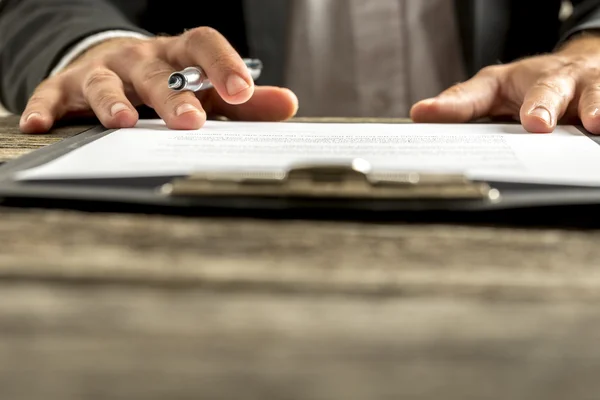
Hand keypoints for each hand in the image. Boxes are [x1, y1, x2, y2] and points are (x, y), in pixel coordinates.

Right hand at [19, 28, 297, 133]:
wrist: (118, 66)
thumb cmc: (170, 82)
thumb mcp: (207, 88)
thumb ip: (245, 101)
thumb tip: (288, 104)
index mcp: (180, 56)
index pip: (203, 44)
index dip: (223, 64)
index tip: (243, 90)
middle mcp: (142, 59)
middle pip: (157, 73)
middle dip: (172, 97)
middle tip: (190, 121)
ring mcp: (104, 69)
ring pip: (105, 81)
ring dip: (111, 102)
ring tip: (121, 123)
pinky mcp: (67, 85)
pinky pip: (54, 94)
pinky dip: (46, 107)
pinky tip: (40, 124)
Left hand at [411, 33, 599, 133]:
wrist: (581, 70)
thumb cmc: (531, 85)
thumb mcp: (492, 91)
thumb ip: (460, 104)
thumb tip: (419, 114)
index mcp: (513, 80)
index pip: (478, 90)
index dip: (453, 104)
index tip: (425, 113)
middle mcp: (552, 80)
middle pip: (546, 88)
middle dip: (542, 104)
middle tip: (536, 122)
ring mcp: (586, 89)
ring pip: (592, 93)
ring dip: (592, 105)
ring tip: (593, 121)